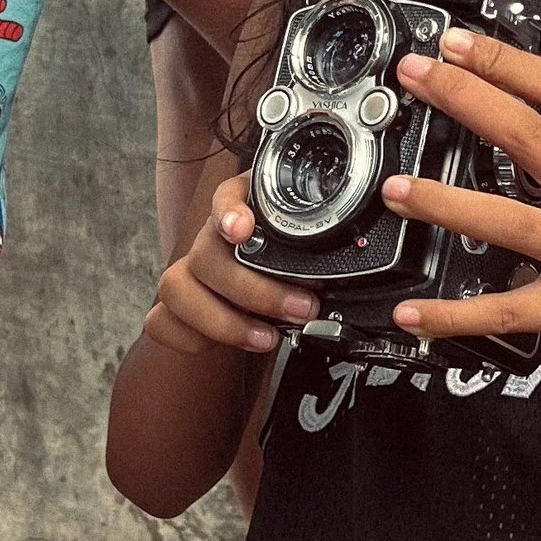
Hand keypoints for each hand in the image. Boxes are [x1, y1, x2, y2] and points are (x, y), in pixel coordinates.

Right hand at [144, 171, 317, 359]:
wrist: (265, 289)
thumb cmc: (290, 263)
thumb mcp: (316, 244)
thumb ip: (332, 239)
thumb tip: (378, 221)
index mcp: (244, 210)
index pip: (226, 195)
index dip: (228, 209)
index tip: (241, 228)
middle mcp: (210, 238)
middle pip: (205, 254)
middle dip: (254, 290)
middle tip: (300, 308)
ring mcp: (187, 273)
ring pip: (176, 288)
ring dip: (223, 320)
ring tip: (267, 338)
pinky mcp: (176, 309)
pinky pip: (161, 322)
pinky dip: (192, 338)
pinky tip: (227, 345)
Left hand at [379, 28, 540, 381]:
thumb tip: (538, 117)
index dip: (503, 61)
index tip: (458, 44)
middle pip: (525, 135)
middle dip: (461, 98)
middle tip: (414, 77)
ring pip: (503, 219)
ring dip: (440, 201)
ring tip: (394, 188)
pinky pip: (504, 312)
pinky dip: (452, 315)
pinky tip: (411, 310)